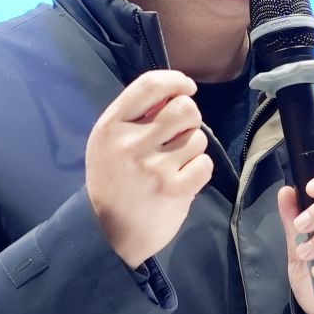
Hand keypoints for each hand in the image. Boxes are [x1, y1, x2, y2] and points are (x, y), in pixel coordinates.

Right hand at [86, 71, 212, 267]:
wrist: (108, 232)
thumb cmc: (113, 180)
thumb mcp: (109, 142)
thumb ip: (135, 116)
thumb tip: (174, 92)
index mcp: (112, 126)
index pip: (149, 85)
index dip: (175, 80)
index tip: (186, 87)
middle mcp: (131, 143)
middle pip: (184, 108)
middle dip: (190, 117)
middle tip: (180, 132)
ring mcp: (154, 167)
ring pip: (198, 137)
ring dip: (193, 147)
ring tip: (176, 162)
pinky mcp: (174, 189)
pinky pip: (204, 163)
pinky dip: (199, 169)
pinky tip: (184, 178)